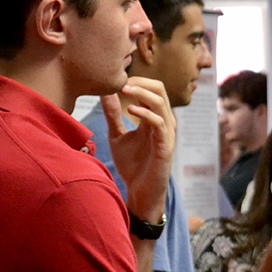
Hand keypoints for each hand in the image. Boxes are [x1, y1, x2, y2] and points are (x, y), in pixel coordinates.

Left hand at [102, 77, 175, 221]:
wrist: (140, 192)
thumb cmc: (132, 165)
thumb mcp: (117, 136)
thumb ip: (113, 115)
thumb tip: (105, 93)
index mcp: (154, 118)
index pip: (152, 89)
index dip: (136, 80)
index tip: (116, 79)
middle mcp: (163, 122)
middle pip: (160, 90)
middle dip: (141, 81)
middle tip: (121, 80)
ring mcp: (166, 133)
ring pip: (161, 103)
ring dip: (142, 93)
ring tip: (124, 89)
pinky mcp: (166, 146)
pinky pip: (160, 123)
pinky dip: (145, 113)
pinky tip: (129, 109)